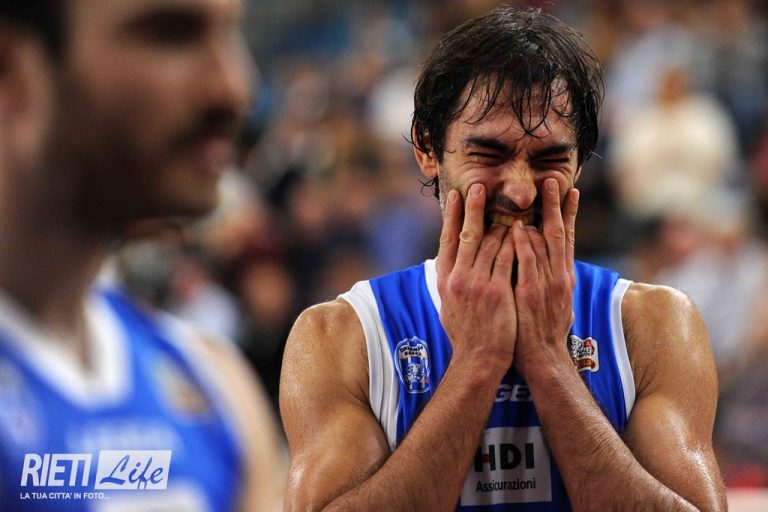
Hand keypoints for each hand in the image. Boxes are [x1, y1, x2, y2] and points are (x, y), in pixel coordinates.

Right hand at [436, 183, 516, 372]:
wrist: (479, 359)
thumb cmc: (466, 333)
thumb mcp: (449, 304)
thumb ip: (451, 280)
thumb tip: (449, 261)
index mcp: (445, 279)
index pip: (448, 239)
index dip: (453, 215)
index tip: (457, 194)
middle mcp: (458, 278)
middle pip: (468, 234)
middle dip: (474, 207)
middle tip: (480, 185)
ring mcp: (477, 284)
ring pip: (492, 244)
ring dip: (501, 222)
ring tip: (509, 203)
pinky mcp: (498, 291)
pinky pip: (509, 259)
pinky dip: (516, 242)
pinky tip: (524, 229)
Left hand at [512, 178, 578, 376]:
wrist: (543, 359)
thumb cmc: (542, 332)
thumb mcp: (553, 302)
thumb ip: (548, 279)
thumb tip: (545, 263)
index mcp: (563, 276)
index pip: (566, 237)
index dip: (568, 213)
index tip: (570, 190)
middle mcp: (559, 275)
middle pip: (559, 232)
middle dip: (557, 204)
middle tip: (554, 178)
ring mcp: (547, 283)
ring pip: (545, 242)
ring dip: (541, 215)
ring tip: (538, 191)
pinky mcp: (532, 293)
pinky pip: (529, 263)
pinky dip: (524, 244)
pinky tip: (520, 226)